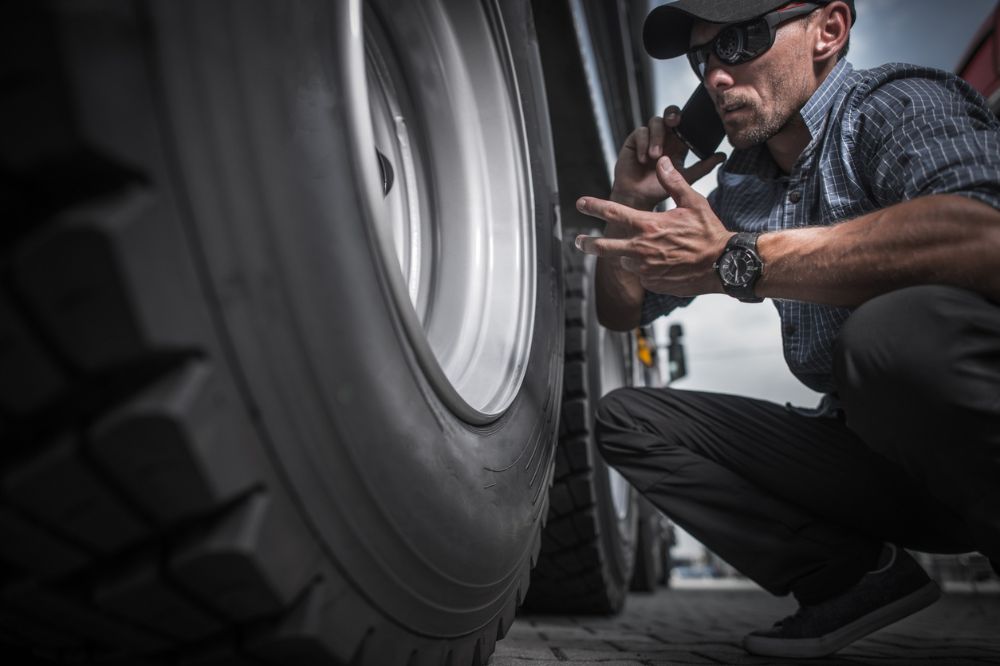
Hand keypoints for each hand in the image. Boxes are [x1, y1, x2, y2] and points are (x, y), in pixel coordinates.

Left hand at [576, 157, 733, 296]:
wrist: (723, 265)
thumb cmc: (709, 233)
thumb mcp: (693, 203)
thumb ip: (673, 182)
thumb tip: (661, 162)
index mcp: (648, 226)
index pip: (613, 213)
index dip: (594, 207)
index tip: (580, 203)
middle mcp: (641, 249)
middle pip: (604, 247)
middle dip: (588, 243)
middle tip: (579, 241)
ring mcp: (645, 269)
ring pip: (626, 260)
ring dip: (630, 255)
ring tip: (651, 251)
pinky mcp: (651, 283)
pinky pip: (642, 274)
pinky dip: (647, 269)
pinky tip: (664, 264)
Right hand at [611, 105, 724, 211]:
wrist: (639, 199)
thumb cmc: (660, 189)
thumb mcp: (686, 178)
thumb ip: (703, 166)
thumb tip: (722, 156)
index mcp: (678, 143)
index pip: (685, 123)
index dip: (688, 118)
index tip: (692, 122)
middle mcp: (663, 138)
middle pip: (669, 114)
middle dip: (672, 114)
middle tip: (674, 122)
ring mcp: (648, 139)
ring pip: (654, 122)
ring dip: (657, 137)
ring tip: (656, 156)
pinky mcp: (634, 142)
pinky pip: (640, 133)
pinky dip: (643, 144)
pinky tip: (643, 159)